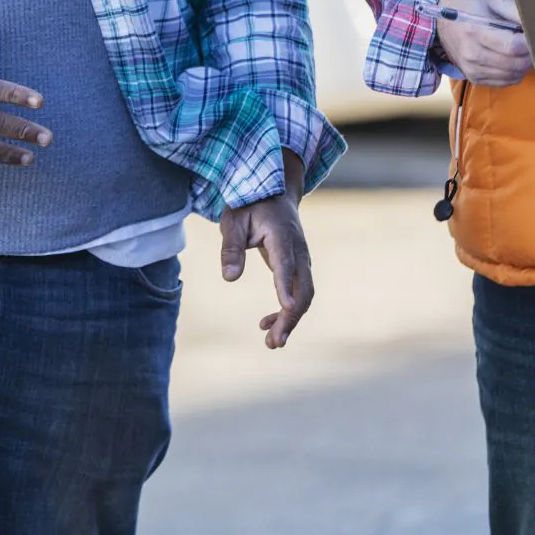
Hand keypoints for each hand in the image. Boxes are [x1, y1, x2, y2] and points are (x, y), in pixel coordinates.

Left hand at [219, 152, 313, 348]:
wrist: (273, 192)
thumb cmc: (249, 204)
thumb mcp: (233, 220)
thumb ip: (231, 248)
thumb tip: (229, 278)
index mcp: (282, 235)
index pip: (286, 263)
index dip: (285, 285)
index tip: (285, 307)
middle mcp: (298, 250)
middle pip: (304, 288)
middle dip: (291, 317)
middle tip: (274, 341)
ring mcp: (302, 260)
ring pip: (304, 295)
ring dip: (291, 319)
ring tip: (271, 342)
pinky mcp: (298, 267)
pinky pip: (299, 293)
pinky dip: (286, 311)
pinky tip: (265, 323)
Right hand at [436, 0, 530, 86]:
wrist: (442, 19)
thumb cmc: (472, 5)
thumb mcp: (494, 0)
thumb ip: (516, 12)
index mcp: (475, 31)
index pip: (513, 47)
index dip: (530, 43)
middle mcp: (471, 54)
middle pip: (515, 64)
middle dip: (531, 54)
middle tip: (534, 42)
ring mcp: (471, 69)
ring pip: (513, 75)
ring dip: (524, 64)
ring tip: (523, 49)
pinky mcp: (474, 78)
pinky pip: (505, 82)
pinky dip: (515, 72)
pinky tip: (513, 58)